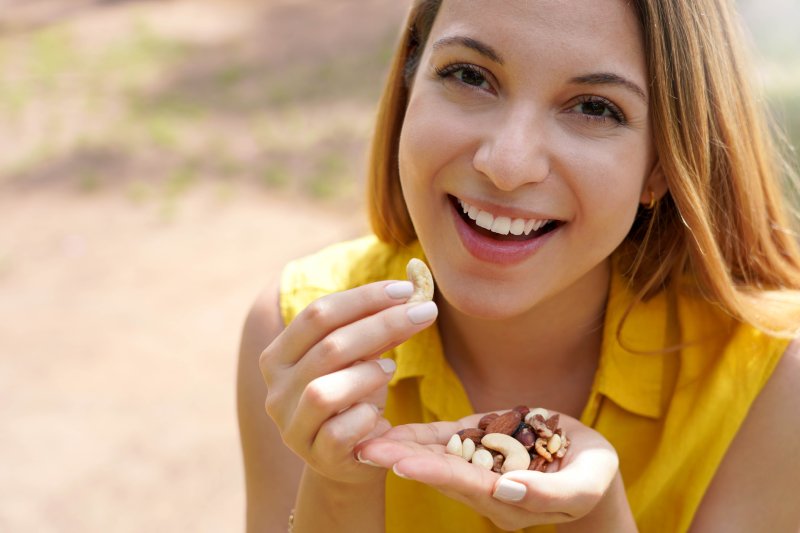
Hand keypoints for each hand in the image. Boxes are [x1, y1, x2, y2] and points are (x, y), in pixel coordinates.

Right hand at [259, 280, 437, 483]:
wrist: (351, 455)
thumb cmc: (355, 395)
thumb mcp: (361, 357)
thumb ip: (375, 328)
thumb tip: (410, 292)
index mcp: (279, 355)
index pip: (317, 314)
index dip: (363, 298)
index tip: (406, 289)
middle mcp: (276, 390)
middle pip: (328, 347)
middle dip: (382, 325)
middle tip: (425, 312)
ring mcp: (292, 427)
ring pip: (323, 392)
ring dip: (366, 374)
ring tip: (391, 368)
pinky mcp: (315, 457)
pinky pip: (339, 433)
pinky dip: (365, 417)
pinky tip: (377, 413)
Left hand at [357, 412, 631, 530]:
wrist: (588, 464)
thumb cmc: (592, 476)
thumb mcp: (586, 484)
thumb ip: (551, 492)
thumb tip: (510, 489)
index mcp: (509, 500)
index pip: (468, 485)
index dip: (436, 473)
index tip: (404, 464)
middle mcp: (486, 487)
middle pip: (441, 472)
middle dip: (403, 459)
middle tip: (366, 450)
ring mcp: (479, 464)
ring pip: (435, 456)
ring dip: (401, 447)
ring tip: (365, 441)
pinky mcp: (478, 443)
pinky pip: (444, 441)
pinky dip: (418, 436)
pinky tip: (391, 431)